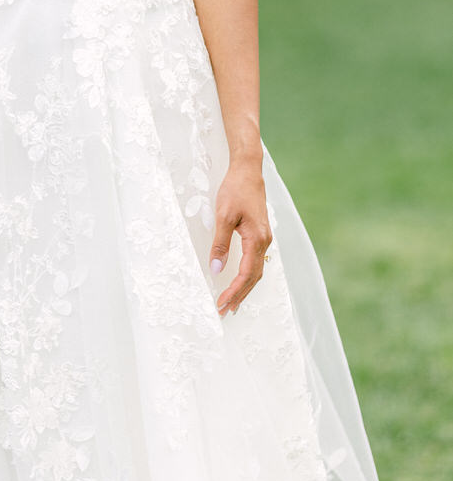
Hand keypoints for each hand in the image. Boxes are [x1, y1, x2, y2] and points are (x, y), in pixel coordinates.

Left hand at [208, 161, 270, 315]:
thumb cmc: (235, 190)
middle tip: (225, 310)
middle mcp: (264, 242)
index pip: (246, 274)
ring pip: (256, 270)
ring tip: (232, 301)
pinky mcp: (260, 234)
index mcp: (256, 239)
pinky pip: (256, 261)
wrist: (248, 171)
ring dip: (244, 287)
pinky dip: (248, 274)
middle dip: (240, 295)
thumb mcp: (223, 216)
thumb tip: (217, 270)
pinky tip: (240, 279)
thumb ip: (220, 244)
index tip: (221, 303)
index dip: (234, 291)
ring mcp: (264, 238)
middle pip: (254, 277)